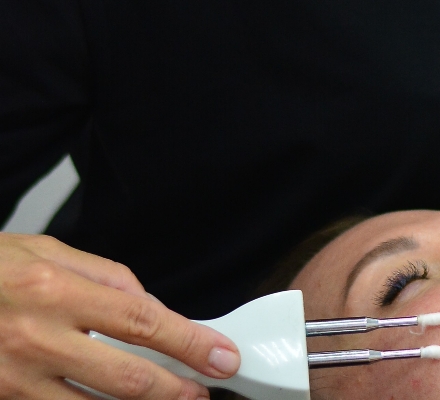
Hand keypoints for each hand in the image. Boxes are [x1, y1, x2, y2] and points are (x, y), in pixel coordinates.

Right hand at [0, 233, 239, 399]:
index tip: (222, 356)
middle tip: (204, 393)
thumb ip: (107, 279)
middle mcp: (35, 339)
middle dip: (174, 390)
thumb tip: (150, 306)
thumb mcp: (50, 251)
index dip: (189, 342)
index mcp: (55, 291)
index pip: (142, 321)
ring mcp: (12, 379)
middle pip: (124, 378)